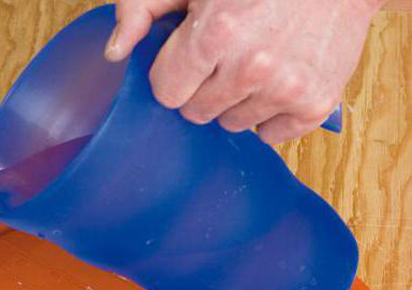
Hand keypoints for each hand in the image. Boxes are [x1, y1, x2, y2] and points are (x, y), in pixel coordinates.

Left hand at [105, 0, 383, 142]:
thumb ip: (142, 8)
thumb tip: (114, 52)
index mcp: (214, 34)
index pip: (166, 94)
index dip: (175, 75)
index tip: (192, 56)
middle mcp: (251, 66)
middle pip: (197, 114)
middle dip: (204, 88)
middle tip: (228, 56)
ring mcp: (286, 88)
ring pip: (232, 125)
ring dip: (238, 101)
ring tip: (257, 63)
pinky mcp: (315, 104)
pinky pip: (270, 136)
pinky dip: (272, 115)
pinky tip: (279, 81)